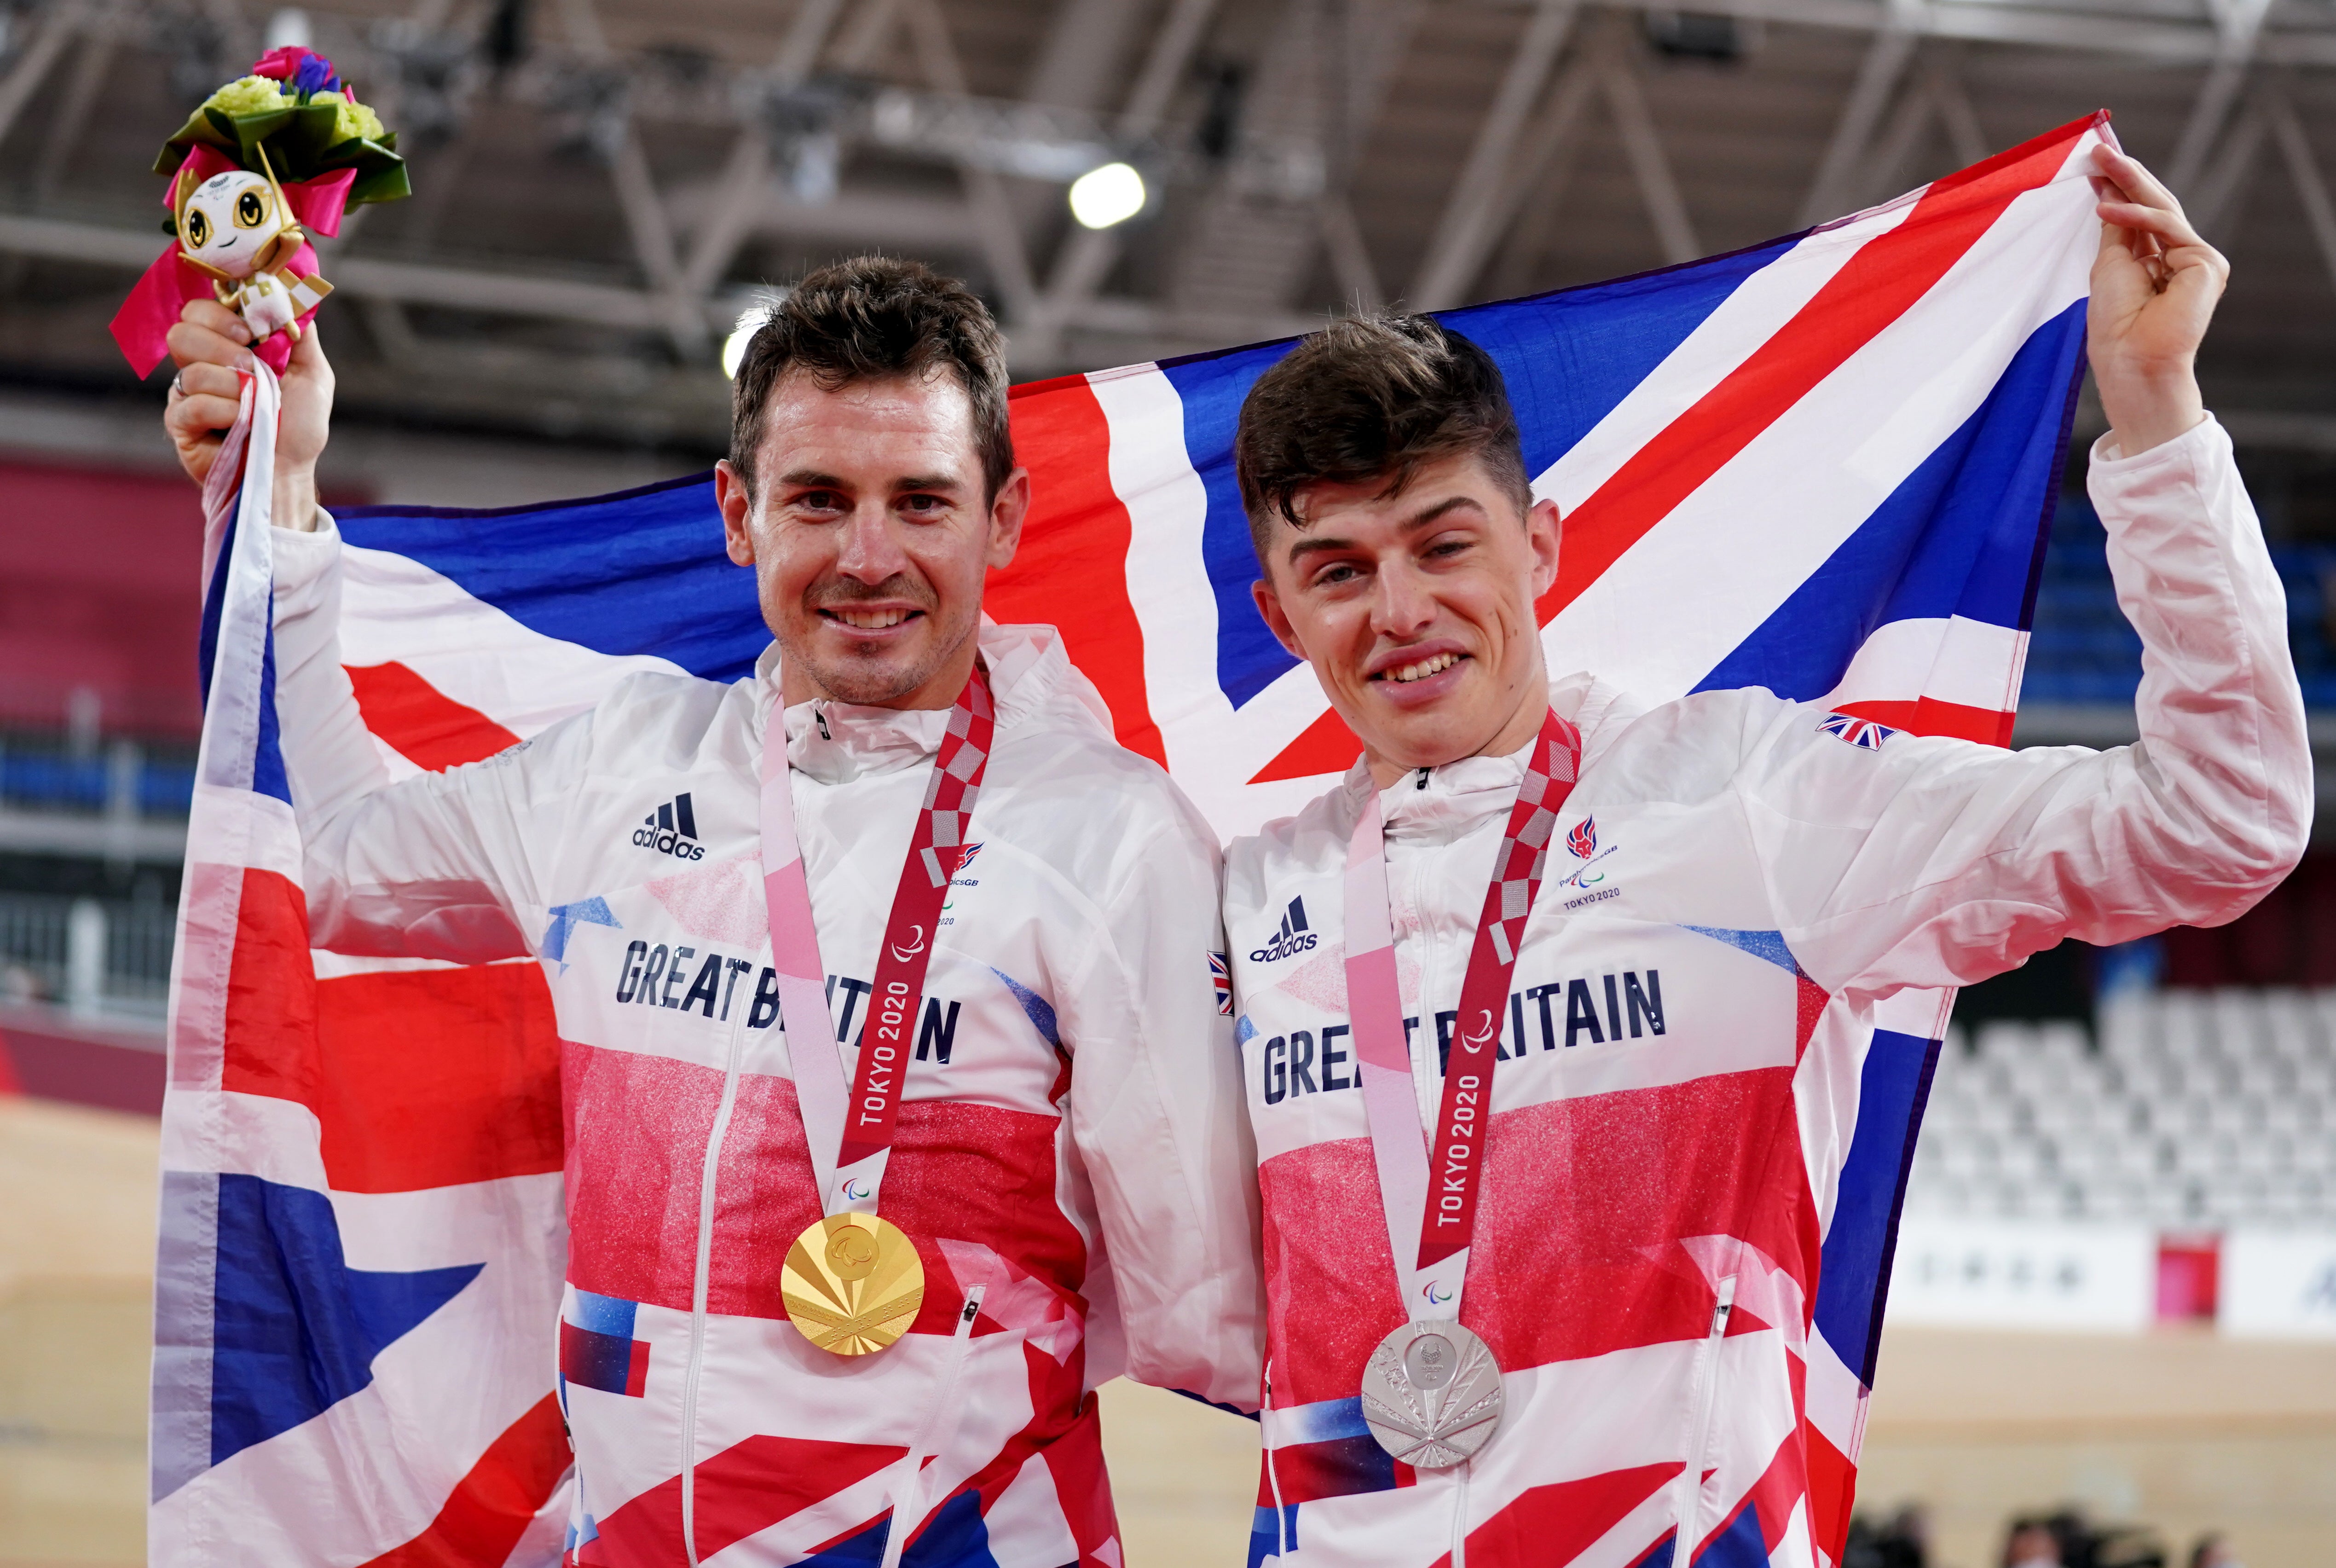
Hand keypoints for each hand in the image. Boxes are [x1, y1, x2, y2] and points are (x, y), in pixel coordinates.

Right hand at [164, 300, 334, 530]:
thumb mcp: (313, 375)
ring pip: (190, 371)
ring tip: (255, 405)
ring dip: (233, 387)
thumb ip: (301, 335)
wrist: (290, 471)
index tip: (249, 332)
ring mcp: (187, 395)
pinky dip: (224, 412)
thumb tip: (292, 297)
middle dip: (221, 347)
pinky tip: (240, 424)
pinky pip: (192, 404)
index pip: (199, 311)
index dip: (219, 314)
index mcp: (227, 347)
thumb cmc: (299, 427)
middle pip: (182, 332)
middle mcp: (201, 365)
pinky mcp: (180, 424)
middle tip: (251, 368)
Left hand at [2087, 145, 2224, 456]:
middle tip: (2099, 148)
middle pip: (2154, 206)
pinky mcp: (2208, 264)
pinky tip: (2104, 205)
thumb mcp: (2109, 265)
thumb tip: (2109, 191)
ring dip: (2129, 181)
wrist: (2131, 361)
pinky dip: (2134, 214)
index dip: (2118, 188)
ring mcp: (2198, 261)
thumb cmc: (2114, 324)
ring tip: (2099, 160)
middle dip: (2125, 175)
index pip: (2140, 216)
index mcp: (2159, 262)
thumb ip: (2116, 229)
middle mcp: (2182, 259)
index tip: (2095, 164)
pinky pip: (2167, 227)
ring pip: (2162, 209)